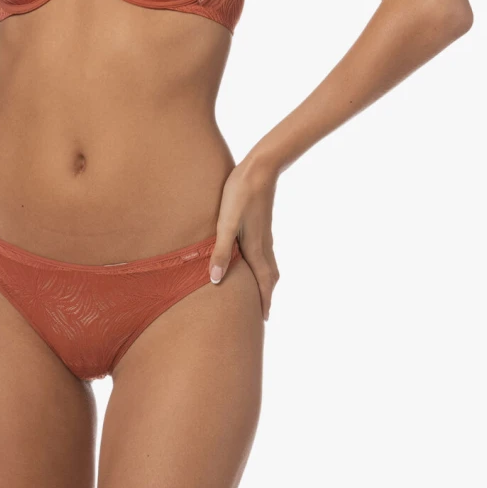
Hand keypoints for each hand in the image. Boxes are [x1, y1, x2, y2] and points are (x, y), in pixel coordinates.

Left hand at [210, 155, 279, 319]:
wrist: (261, 168)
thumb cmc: (240, 194)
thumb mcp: (226, 224)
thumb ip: (220, 251)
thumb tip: (216, 281)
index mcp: (256, 249)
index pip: (263, 283)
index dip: (263, 301)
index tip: (263, 319)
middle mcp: (264, 245)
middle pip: (270, 277)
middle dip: (266, 295)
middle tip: (263, 312)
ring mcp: (265, 235)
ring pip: (269, 265)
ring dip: (266, 282)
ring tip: (260, 292)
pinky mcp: (262, 225)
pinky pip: (266, 254)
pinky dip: (263, 267)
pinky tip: (254, 261)